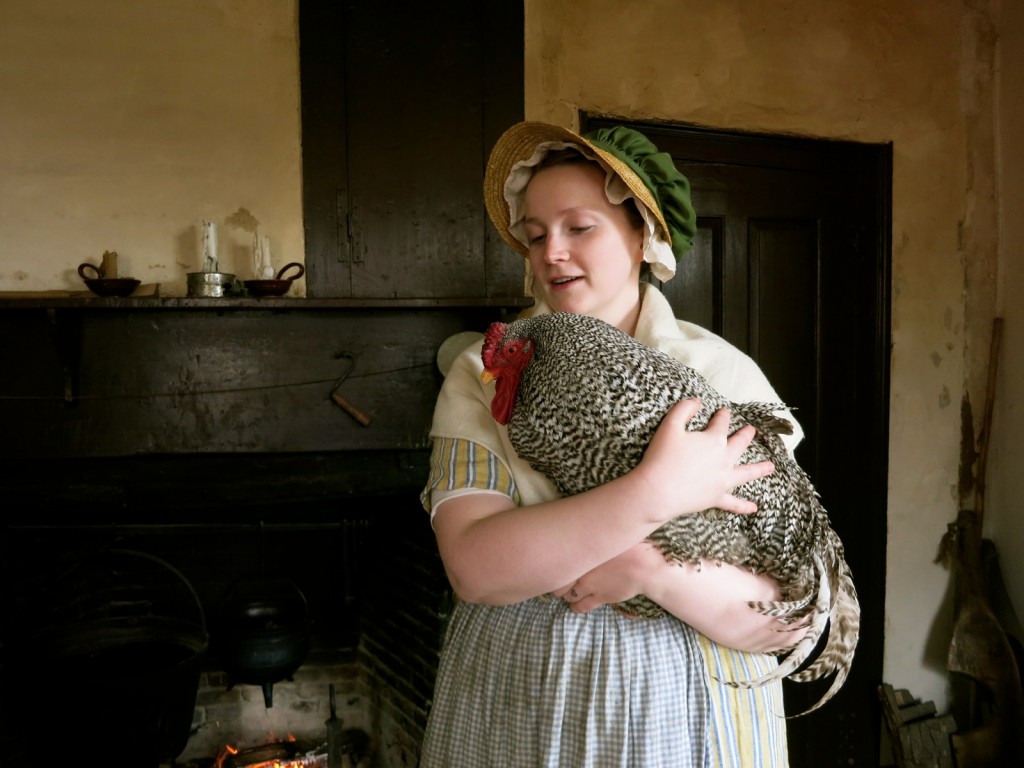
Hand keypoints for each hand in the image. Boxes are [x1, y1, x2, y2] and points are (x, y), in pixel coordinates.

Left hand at [551, 541, 663, 613]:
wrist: (645, 567)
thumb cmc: (631, 547)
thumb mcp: (610, 536)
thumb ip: (594, 535)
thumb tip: (586, 524)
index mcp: (583, 552)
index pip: (560, 560)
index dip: (557, 564)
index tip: (557, 564)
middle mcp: (582, 569)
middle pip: (560, 579)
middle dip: (558, 581)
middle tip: (561, 579)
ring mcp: (590, 585)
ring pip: (568, 594)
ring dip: (567, 594)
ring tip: (568, 591)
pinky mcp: (599, 598)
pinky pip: (580, 607)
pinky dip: (575, 607)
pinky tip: (574, 605)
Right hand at [640, 398, 774, 516]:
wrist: (659, 490)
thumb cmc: (662, 457)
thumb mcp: (669, 426)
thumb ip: (683, 409)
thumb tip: (696, 401)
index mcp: (714, 440)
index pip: (721, 423)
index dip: (723, 416)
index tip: (724, 411)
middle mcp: (724, 459)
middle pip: (739, 444)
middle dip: (745, 435)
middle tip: (751, 430)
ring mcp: (723, 480)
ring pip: (746, 473)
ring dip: (759, 469)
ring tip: (771, 467)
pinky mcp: (716, 497)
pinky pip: (733, 503)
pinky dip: (743, 506)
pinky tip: (753, 508)